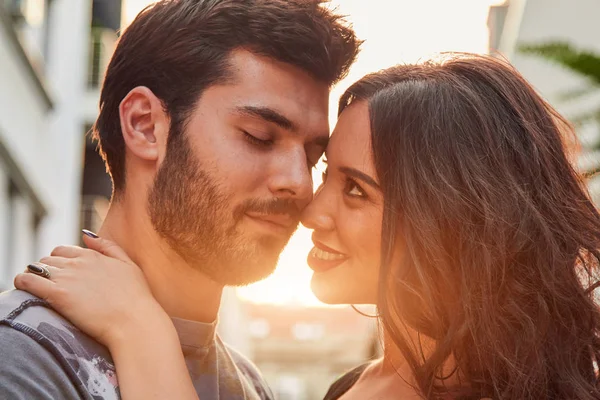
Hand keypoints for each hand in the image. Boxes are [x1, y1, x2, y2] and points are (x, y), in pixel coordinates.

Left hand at [14, 233, 168, 347]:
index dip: (60, 262)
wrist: (133, 321)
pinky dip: (21, 281)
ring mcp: (66, 278)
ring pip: (36, 267)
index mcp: (92, 256)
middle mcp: (77, 263)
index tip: (62, 275)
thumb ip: (108, 246)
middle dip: (46, 269)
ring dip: (34, 275)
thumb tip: (86, 234)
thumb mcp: (128, 264)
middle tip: (50, 285)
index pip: (63, 251)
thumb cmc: (136, 297)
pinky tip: (21, 287)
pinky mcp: (57, 295)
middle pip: (48, 259)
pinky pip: (28, 281)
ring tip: (36, 289)